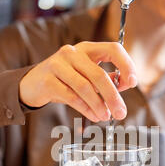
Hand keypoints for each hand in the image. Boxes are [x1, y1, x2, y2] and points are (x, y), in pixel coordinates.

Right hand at [19, 41, 137, 121]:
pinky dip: (86, 108)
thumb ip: (104, 80)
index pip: (113, 49)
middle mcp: (72, 53)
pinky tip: (94, 116)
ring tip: (106, 117)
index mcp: (86, 49)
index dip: (126, 65)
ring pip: (85, 87)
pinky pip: (71, 97)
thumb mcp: (85, 76)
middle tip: (121, 113)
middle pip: (99, 74)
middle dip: (113, 96)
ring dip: (99, 105)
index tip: (133, 83)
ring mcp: (57, 65)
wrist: (31, 85)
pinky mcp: (48, 81)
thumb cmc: (64, 81)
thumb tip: (125, 87)